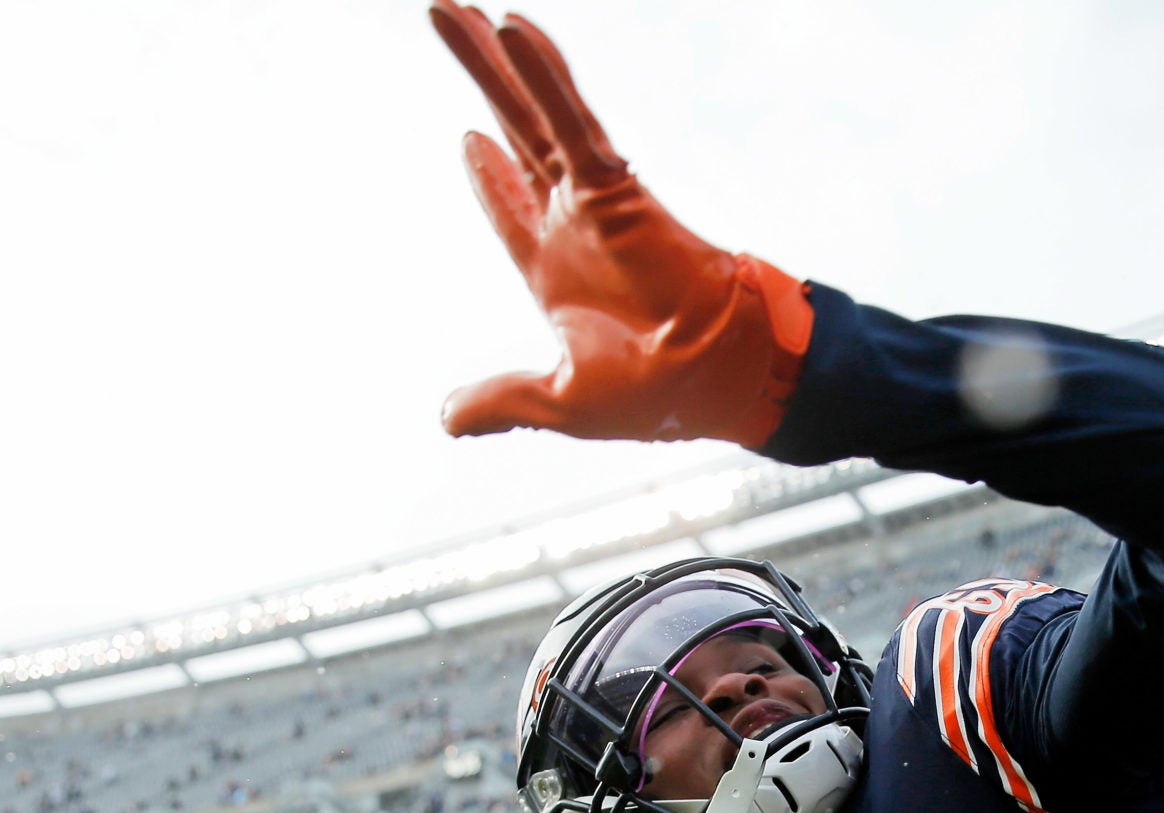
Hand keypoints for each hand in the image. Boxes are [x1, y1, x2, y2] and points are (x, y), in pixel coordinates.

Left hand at [428, 7, 813, 446]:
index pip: (512, 208)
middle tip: (445, 22)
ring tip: (448, 9)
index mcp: (558, 273)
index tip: (468, 138)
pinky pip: (572, 120)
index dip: (489, 176)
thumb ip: (503, 402)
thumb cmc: (660, 397)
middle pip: (514, 135)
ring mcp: (594, 198)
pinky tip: (510, 28)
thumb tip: (446, 420)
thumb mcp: (560, 404)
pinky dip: (543, 75)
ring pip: (532, 112)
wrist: (718, 381)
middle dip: (480, 83)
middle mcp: (574, 224)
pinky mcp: (614, 187)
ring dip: (492, 61)